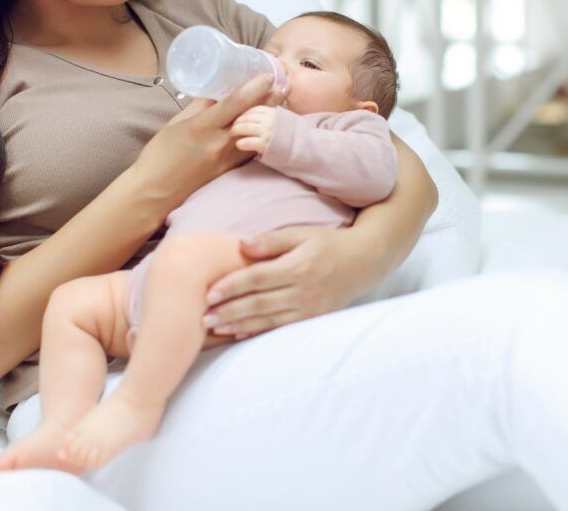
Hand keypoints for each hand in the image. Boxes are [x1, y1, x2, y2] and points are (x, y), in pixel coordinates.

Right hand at [136, 74, 287, 207]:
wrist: (155, 192)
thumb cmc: (160, 155)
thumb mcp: (176, 124)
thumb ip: (198, 108)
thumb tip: (216, 93)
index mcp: (202, 127)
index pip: (235, 103)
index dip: (254, 87)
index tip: (267, 75)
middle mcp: (219, 143)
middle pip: (252, 117)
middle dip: (270, 99)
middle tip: (284, 84)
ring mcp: (227, 159)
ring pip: (256, 132)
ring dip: (270, 116)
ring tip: (281, 101)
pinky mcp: (229, 170)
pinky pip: (250, 148)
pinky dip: (260, 134)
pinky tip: (267, 126)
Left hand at [201, 225, 370, 338]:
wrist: (365, 261)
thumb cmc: (328, 243)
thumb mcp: (302, 234)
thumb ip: (272, 240)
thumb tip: (242, 244)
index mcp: (298, 266)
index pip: (257, 278)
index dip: (231, 286)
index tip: (209, 293)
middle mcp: (304, 291)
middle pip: (259, 303)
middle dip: (228, 311)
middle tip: (202, 317)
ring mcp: (310, 308)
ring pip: (268, 320)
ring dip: (239, 325)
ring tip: (215, 328)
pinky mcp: (313, 319)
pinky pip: (281, 328)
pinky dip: (258, 332)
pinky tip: (239, 334)